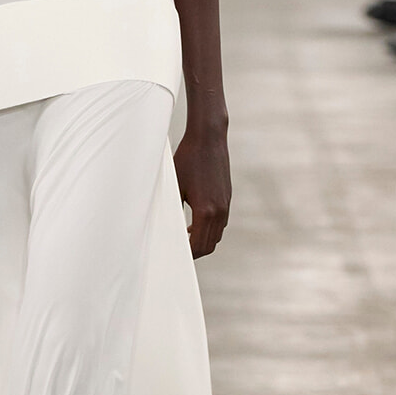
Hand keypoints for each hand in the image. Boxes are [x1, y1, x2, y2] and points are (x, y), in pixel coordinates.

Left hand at [174, 126, 230, 258]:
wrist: (208, 139)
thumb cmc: (187, 159)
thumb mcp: (175, 186)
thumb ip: (174, 210)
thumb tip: (168, 228)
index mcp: (205, 211)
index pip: (199, 246)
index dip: (187, 255)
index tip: (175, 254)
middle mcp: (219, 211)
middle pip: (210, 245)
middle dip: (195, 251)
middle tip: (179, 251)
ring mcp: (226, 204)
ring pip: (217, 235)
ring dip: (203, 240)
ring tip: (186, 238)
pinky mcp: (227, 197)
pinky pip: (221, 223)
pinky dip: (210, 229)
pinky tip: (195, 223)